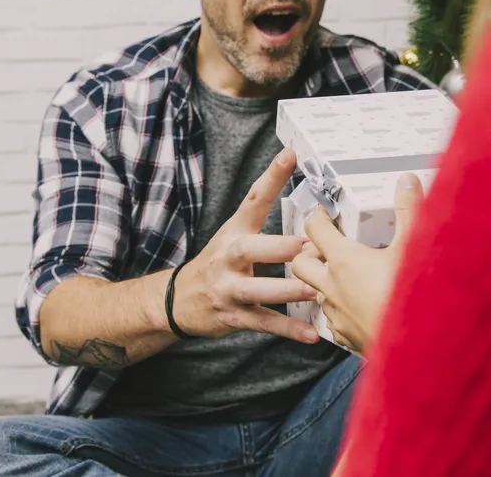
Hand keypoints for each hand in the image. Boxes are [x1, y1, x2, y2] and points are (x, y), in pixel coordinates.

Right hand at [174, 148, 319, 343]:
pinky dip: (287, 330)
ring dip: (286, 290)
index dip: (270, 177)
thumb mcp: (234, 235)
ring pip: (256, 290)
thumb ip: (265, 221)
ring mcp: (228, 288)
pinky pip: (262, 323)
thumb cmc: (219, 264)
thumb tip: (309, 209)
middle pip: (250, 249)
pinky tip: (310, 334)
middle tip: (307, 245)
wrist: (178, 300)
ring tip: (313, 291)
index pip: (252, 199)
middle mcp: (229, 257)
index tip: (290, 155)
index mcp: (234, 232)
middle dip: (278, 248)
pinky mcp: (233, 315)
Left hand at [291, 173, 423, 353]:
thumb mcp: (417, 248)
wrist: (426, 351)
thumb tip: (406, 180)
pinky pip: (332, 318)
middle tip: (329, 245)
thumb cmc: (419, 298)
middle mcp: (333, 288)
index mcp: (345, 261)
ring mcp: (337, 315)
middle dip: (309, 251)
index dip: (318, 217)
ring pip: (315, 292)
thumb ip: (410, 211)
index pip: (315, 230)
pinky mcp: (346, 337)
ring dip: (324, 280)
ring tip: (348, 274)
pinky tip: (360, 304)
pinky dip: (339, 306)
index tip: (325, 212)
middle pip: (301, 263)